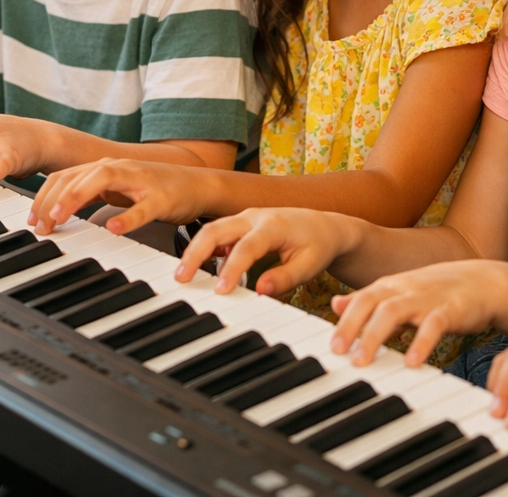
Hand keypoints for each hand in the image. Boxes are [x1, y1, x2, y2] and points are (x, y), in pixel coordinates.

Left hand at [31, 159, 217, 233]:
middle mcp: (119, 169)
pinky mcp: (162, 198)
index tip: (32, 221)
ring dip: (77, 197)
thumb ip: (88, 196)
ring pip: (102, 180)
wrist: (198, 185)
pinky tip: (113, 228)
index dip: (43, 197)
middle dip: (53, 200)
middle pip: (77, 176)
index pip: (64, 176)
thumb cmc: (155, 189)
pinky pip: (142, 208)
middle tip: (40, 225)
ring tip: (61, 217)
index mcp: (104, 168)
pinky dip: (127, 218)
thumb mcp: (115, 191)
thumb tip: (54, 211)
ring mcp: (140, 181)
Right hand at [173, 208, 358, 295]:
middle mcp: (254, 216)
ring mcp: (245, 217)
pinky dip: (203, 248)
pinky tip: (197, 268)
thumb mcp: (310, 265)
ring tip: (182, 276)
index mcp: (273, 225)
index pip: (246, 247)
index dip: (231, 269)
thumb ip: (285, 278)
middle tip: (182, 278)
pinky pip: (216, 233)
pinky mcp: (240, 224)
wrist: (325, 226)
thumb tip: (259, 291)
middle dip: (196, 253)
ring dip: (194, 250)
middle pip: (216, 229)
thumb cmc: (318, 245)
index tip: (219, 290)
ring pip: (211, 229)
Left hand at [326, 261, 506, 367]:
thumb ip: (368, 300)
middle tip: (337, 352)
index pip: (360, 301)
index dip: (343, 322)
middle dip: (351, 327)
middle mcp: (404, 289)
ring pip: (394, 311)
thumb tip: (335, 305)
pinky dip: (421, 343)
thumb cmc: (437, 292)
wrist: (484, 282)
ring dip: (375, 336)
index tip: (328, 347)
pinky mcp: (450, 310)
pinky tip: (412, 363)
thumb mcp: (399, 293)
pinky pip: (432, 325)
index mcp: (390, 287)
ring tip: (362, 361)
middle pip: (370, 303)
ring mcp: (426, 298)